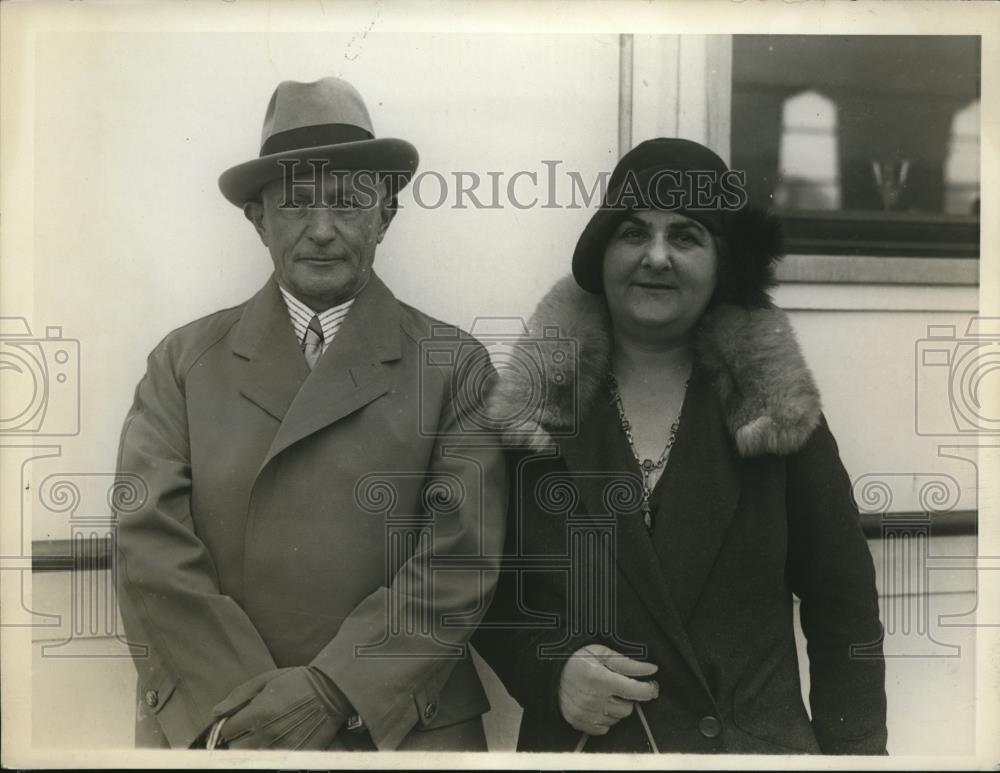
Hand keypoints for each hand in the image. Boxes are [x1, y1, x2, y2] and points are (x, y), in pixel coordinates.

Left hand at [211, 666, 349, 749]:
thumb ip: (238, 696)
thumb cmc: (297, 681)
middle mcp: (267, 733)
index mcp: (258, 712)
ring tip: (265, 734)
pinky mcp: (295, 754)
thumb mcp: (266, 679)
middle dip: (239, 738)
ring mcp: (281, 747)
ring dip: (253, 747)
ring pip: (252, 757)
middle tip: (250, 728)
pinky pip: (272, 761)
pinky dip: (271, 753)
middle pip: (236, 749)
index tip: (236, 721)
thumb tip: (214, 713)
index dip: (229, 725)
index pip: (227, 730)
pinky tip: (279, 740)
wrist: (331, 691)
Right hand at [558, 644, 658, 735]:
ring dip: (615, 708)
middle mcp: (593, 699)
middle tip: (617, 686)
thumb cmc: (578, 657)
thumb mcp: (603, 653)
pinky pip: (604, 728)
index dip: (649, 689)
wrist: (550, 668)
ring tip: (604, 694)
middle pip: (628, 708)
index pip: (636, 692)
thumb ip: (629, 664)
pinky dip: (604, 718)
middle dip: (627, 698)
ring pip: (617, 719)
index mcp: (601, 679)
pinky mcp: (578, 721)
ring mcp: (585, 713)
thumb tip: (652, 669)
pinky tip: (597, 704)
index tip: (650, 686)